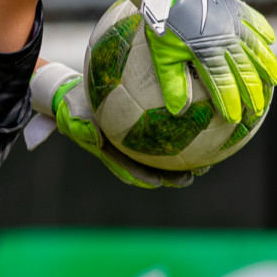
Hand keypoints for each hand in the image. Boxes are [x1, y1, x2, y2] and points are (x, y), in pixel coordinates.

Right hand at [24, 62, 196, 188]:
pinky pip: (166, 133)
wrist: (77, 93)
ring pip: (163, 155)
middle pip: (151, 168)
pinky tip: (203, 130)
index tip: (157, 182)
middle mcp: (127, 151)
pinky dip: (183, 136)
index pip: (128, 169)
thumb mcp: (71, 115)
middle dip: (170, 177)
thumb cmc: (74, 105)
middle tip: (188, 179)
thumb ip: (81, 127)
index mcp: (111, 154)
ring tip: (205, 164)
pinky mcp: (145, 127)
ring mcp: (136, 142)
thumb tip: (96, 137)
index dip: (143, 177)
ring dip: (183, 162)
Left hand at [122, 0, 276, 123]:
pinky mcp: (233, 7)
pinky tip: (271, 40)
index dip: (230, 102)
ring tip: (274, 80)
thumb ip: (173, 84)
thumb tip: (178, 112)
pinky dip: (264, 30)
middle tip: (258, 109)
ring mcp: (232, 22)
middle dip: (253, 92)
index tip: (235, 118)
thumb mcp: (163, 58)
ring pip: (256, 47)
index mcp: (207, 53)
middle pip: (245, 70)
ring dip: (267, 65)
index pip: (224, 84)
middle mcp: (225, 39)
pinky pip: (254, 20)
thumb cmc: (162, 29)